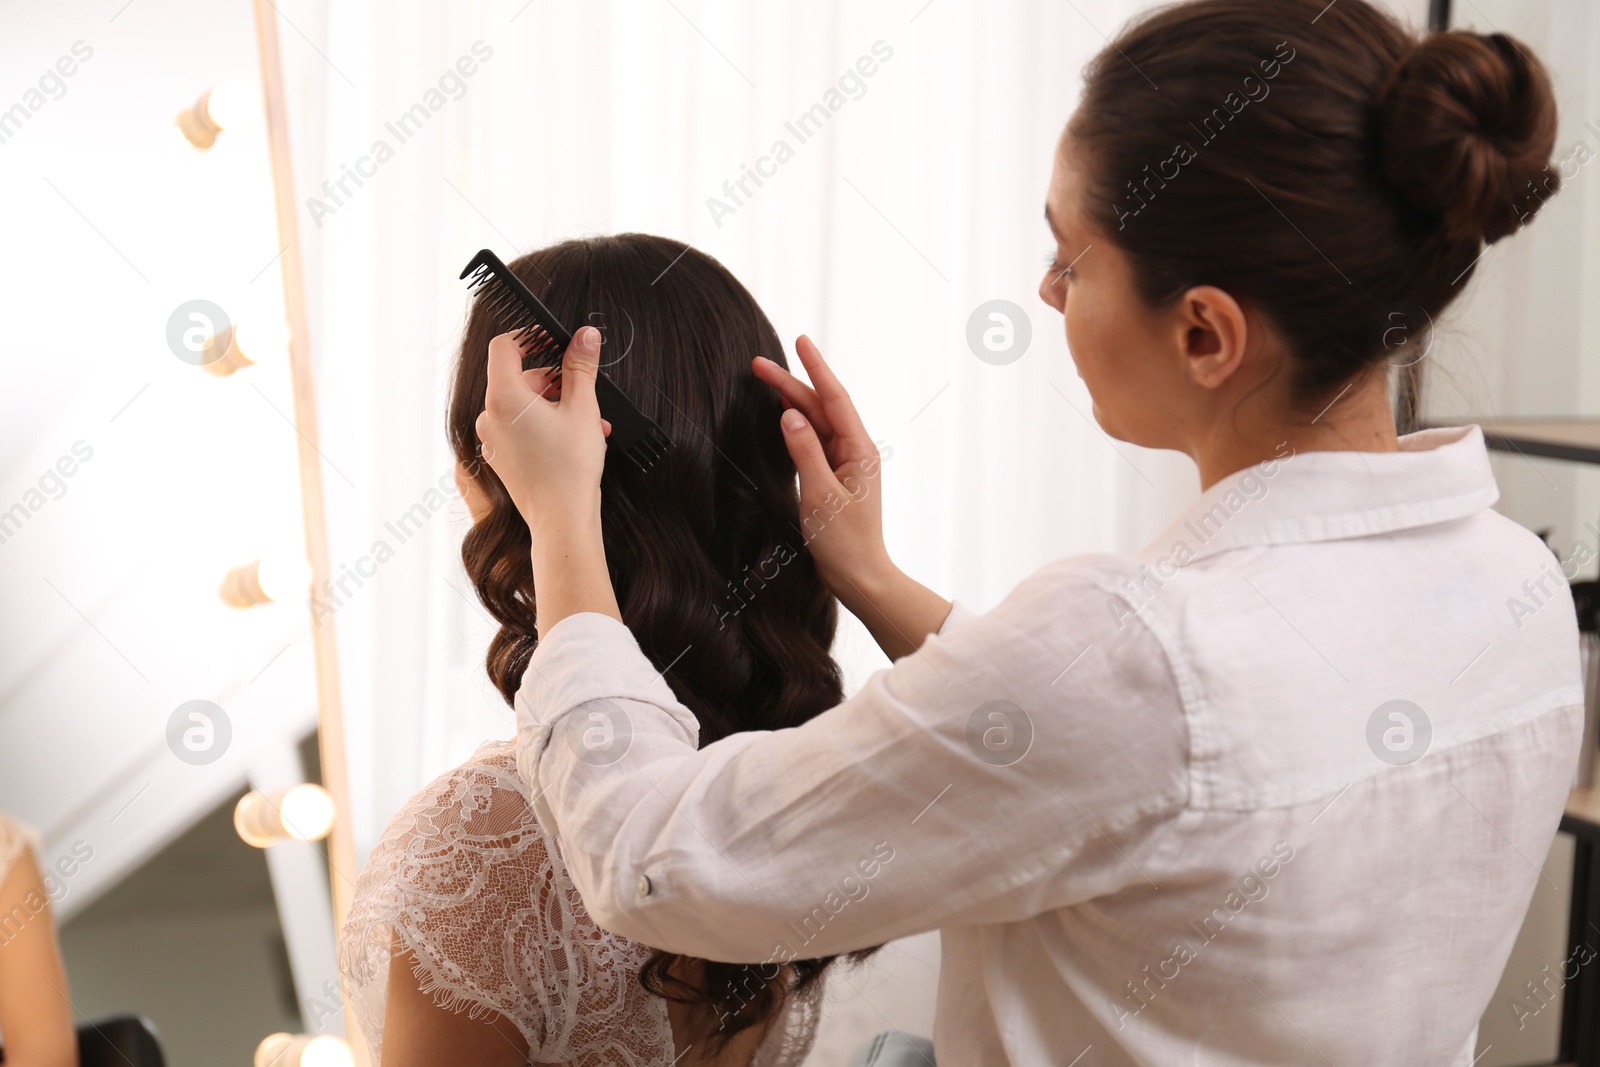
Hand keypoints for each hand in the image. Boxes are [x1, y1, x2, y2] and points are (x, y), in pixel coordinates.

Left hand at [477, 326, 620, 632]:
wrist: (562, 520)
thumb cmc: (571, 467)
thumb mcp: (583, 407)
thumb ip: (581, 365)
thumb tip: (585, 335)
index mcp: (504, 397)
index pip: (505, 346)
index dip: (530, 336)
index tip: (555, 340)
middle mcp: (490, 416)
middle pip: (516, 376)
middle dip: (551, 376)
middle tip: (582, 385)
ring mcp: (492, 439)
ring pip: (520, 404)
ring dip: (553, 403)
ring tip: (589, 418)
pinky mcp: (500, 459)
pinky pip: (519, 428)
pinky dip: (543, 424)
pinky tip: (574, 436)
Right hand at [752, 335, 890, 595]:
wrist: (859, 576)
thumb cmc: (844, 542)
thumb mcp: (819, 496)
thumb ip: (804, 452)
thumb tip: (789, 415)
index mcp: (859, 450)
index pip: (834, 399)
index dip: (816, 368)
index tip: (801, 341)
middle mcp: (854, 451)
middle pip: (821, 406)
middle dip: (791, 383)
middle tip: (757, 364)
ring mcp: (844, 463)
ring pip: (816, 422)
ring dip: (791, 401)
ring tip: (764, 378)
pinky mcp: (833, 476)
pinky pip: (813, 440)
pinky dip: (796, 424)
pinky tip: (783, 411)